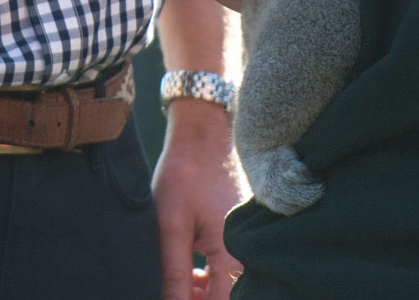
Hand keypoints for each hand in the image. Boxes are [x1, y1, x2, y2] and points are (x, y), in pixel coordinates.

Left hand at [152, 97, 246, 299]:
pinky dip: (211, 279)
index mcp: (232, 258)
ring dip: (202, 293)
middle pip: (224, 297)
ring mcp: (247, 246)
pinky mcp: (242, 237)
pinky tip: (191, 274)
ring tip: (179, 284)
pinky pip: (230, 272)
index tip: (172, 299)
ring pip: (227, 288)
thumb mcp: (170, 226)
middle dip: (196, 298)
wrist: (203, 135)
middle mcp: (247, 256)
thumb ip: (174, 273)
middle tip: (173, 292)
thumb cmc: (186, 174)